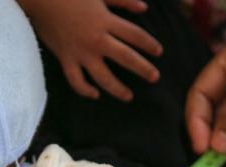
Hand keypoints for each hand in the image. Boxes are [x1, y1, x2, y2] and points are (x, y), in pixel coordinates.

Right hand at [18, 0, 161, 100]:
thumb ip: (122, 0)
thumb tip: (143, 8)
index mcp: (106, 21)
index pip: (135, 35)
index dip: (149, 44)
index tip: (159, 52)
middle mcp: (97, 39)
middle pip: (125, 58)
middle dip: (143, 68)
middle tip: (154, 78)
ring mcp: (81, 52)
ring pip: (103, 76)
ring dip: (117, 88)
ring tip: (129, 96)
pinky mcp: (66, 59)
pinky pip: (76, 81)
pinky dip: (85, 90)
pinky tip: (95, 95)